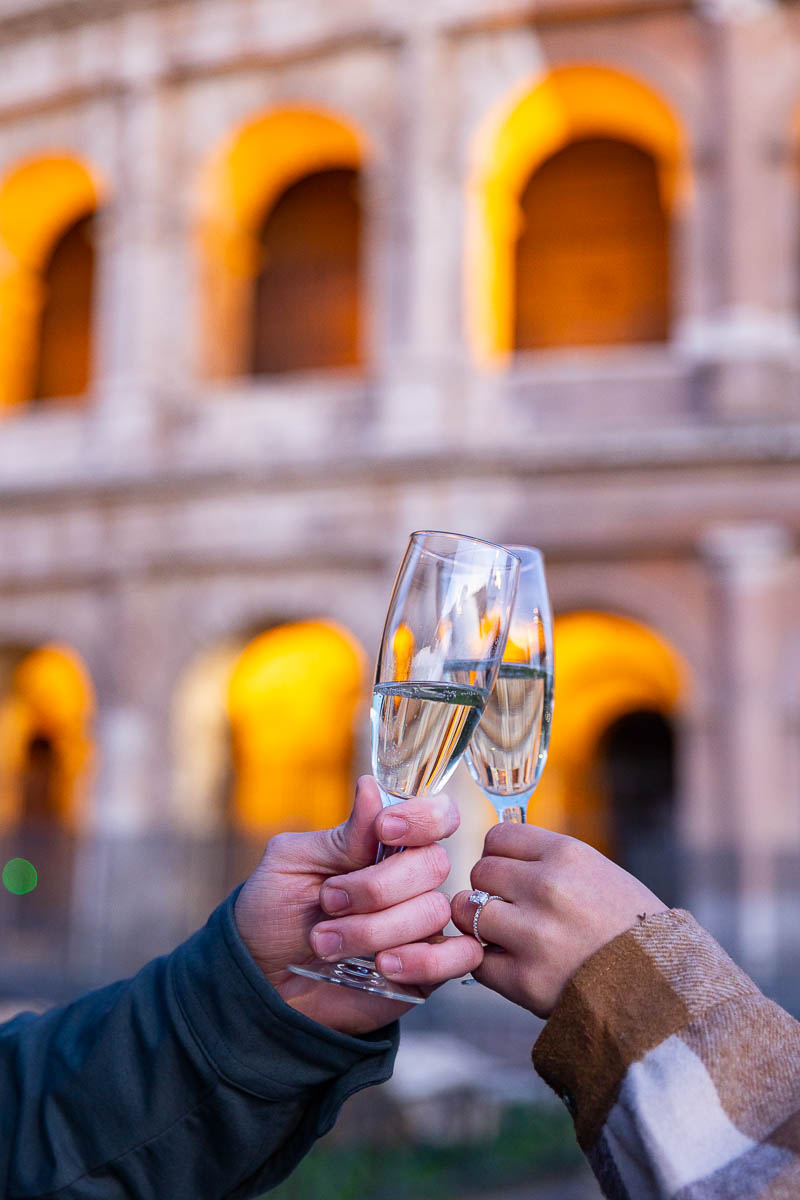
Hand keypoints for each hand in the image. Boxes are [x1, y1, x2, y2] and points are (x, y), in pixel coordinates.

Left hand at [234, 776, 482, 1035]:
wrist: (261, 980)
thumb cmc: (273, 913)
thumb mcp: (293, 863)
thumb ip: (341, 835)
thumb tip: (371, 787)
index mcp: (387, 844)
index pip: (437, 815)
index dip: (422, 818)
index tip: (383, 830)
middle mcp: (412, 881)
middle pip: (433, 864)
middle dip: (376, 886)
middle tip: (328, 900)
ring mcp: (422, 926)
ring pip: (433, 911)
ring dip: (374, 929)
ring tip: (326, 943)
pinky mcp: (428, 970)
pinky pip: (460, 957)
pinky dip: (424, 960)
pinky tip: (383, 965)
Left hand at [451, 824, 666, 1018]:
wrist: (663, 988)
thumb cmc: (627, 926)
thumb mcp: (597, 872)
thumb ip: (547, 860)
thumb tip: (494, 852)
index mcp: (567, 855)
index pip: (497, 836)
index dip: (499, 855)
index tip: (509, 872)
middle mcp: (547, 888)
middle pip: (480, 872)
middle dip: (489, 889)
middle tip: (510, 907)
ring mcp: (535, 935)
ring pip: (468, 912)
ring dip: (479, 922)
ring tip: (503, 933)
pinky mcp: (526, 981)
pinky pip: (479, 961)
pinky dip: (488, 962)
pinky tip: (512, 963)